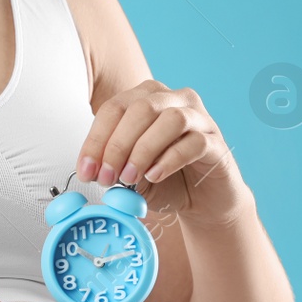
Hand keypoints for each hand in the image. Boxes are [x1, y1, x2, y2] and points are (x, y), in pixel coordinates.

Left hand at [77, 79, 252, 226]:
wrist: (204, 201)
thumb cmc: (166, 181)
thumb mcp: (131, 175)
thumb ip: (114, 167)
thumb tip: (92, 169)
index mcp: (148, 99)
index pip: (115, 108)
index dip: (96, 139)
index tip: (86, 170)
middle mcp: (175, 100)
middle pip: (141, 108)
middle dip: (117, 144)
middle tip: (106, 178)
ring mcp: (199, 118)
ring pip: (170, 120)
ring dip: (143, 150)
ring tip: (129, 178)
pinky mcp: (216, 142)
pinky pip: (193, 143)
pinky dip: (169, 160)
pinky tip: (154, 177)